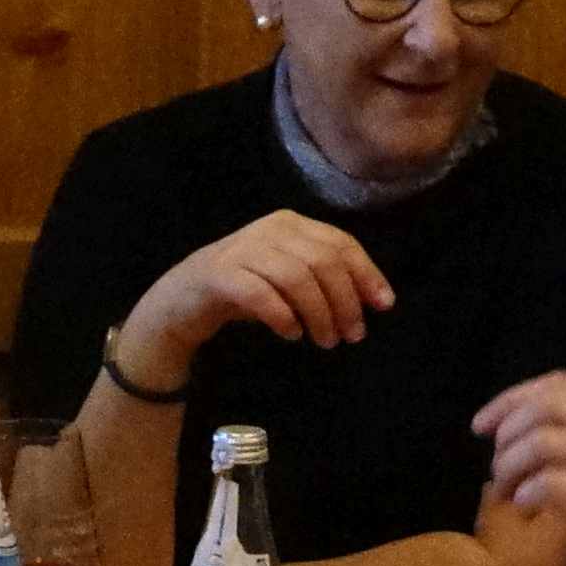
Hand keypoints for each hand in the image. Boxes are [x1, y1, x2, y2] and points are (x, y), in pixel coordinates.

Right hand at [124, 210, 390, 378]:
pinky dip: (282, 316)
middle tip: (351, 336)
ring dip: (318, 314)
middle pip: (322, 261)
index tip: (382, 306)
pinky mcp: (219, 274)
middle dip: (344, 301)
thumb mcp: (291, 279)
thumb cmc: (246, 290)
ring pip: (296, 278)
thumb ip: (327, 281)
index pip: (340, 243)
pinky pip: (261, 294)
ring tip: (325, 341)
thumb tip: (375, 300)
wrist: (182, 301)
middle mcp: (269, 229)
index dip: (366, 274)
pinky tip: (291, 334)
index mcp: (291, 224)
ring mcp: (242, 249)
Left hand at [477, 375, 565, 565]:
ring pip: (541, 443)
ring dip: (509, 467)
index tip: (483, 423)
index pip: (562, 383)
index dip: (513, 399)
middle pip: (546, 406)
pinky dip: (525, 494)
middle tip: (495, 461)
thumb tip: (524, 418)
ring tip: (507, 489)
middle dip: (506, 431)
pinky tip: (525, 506)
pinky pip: (547, 485)